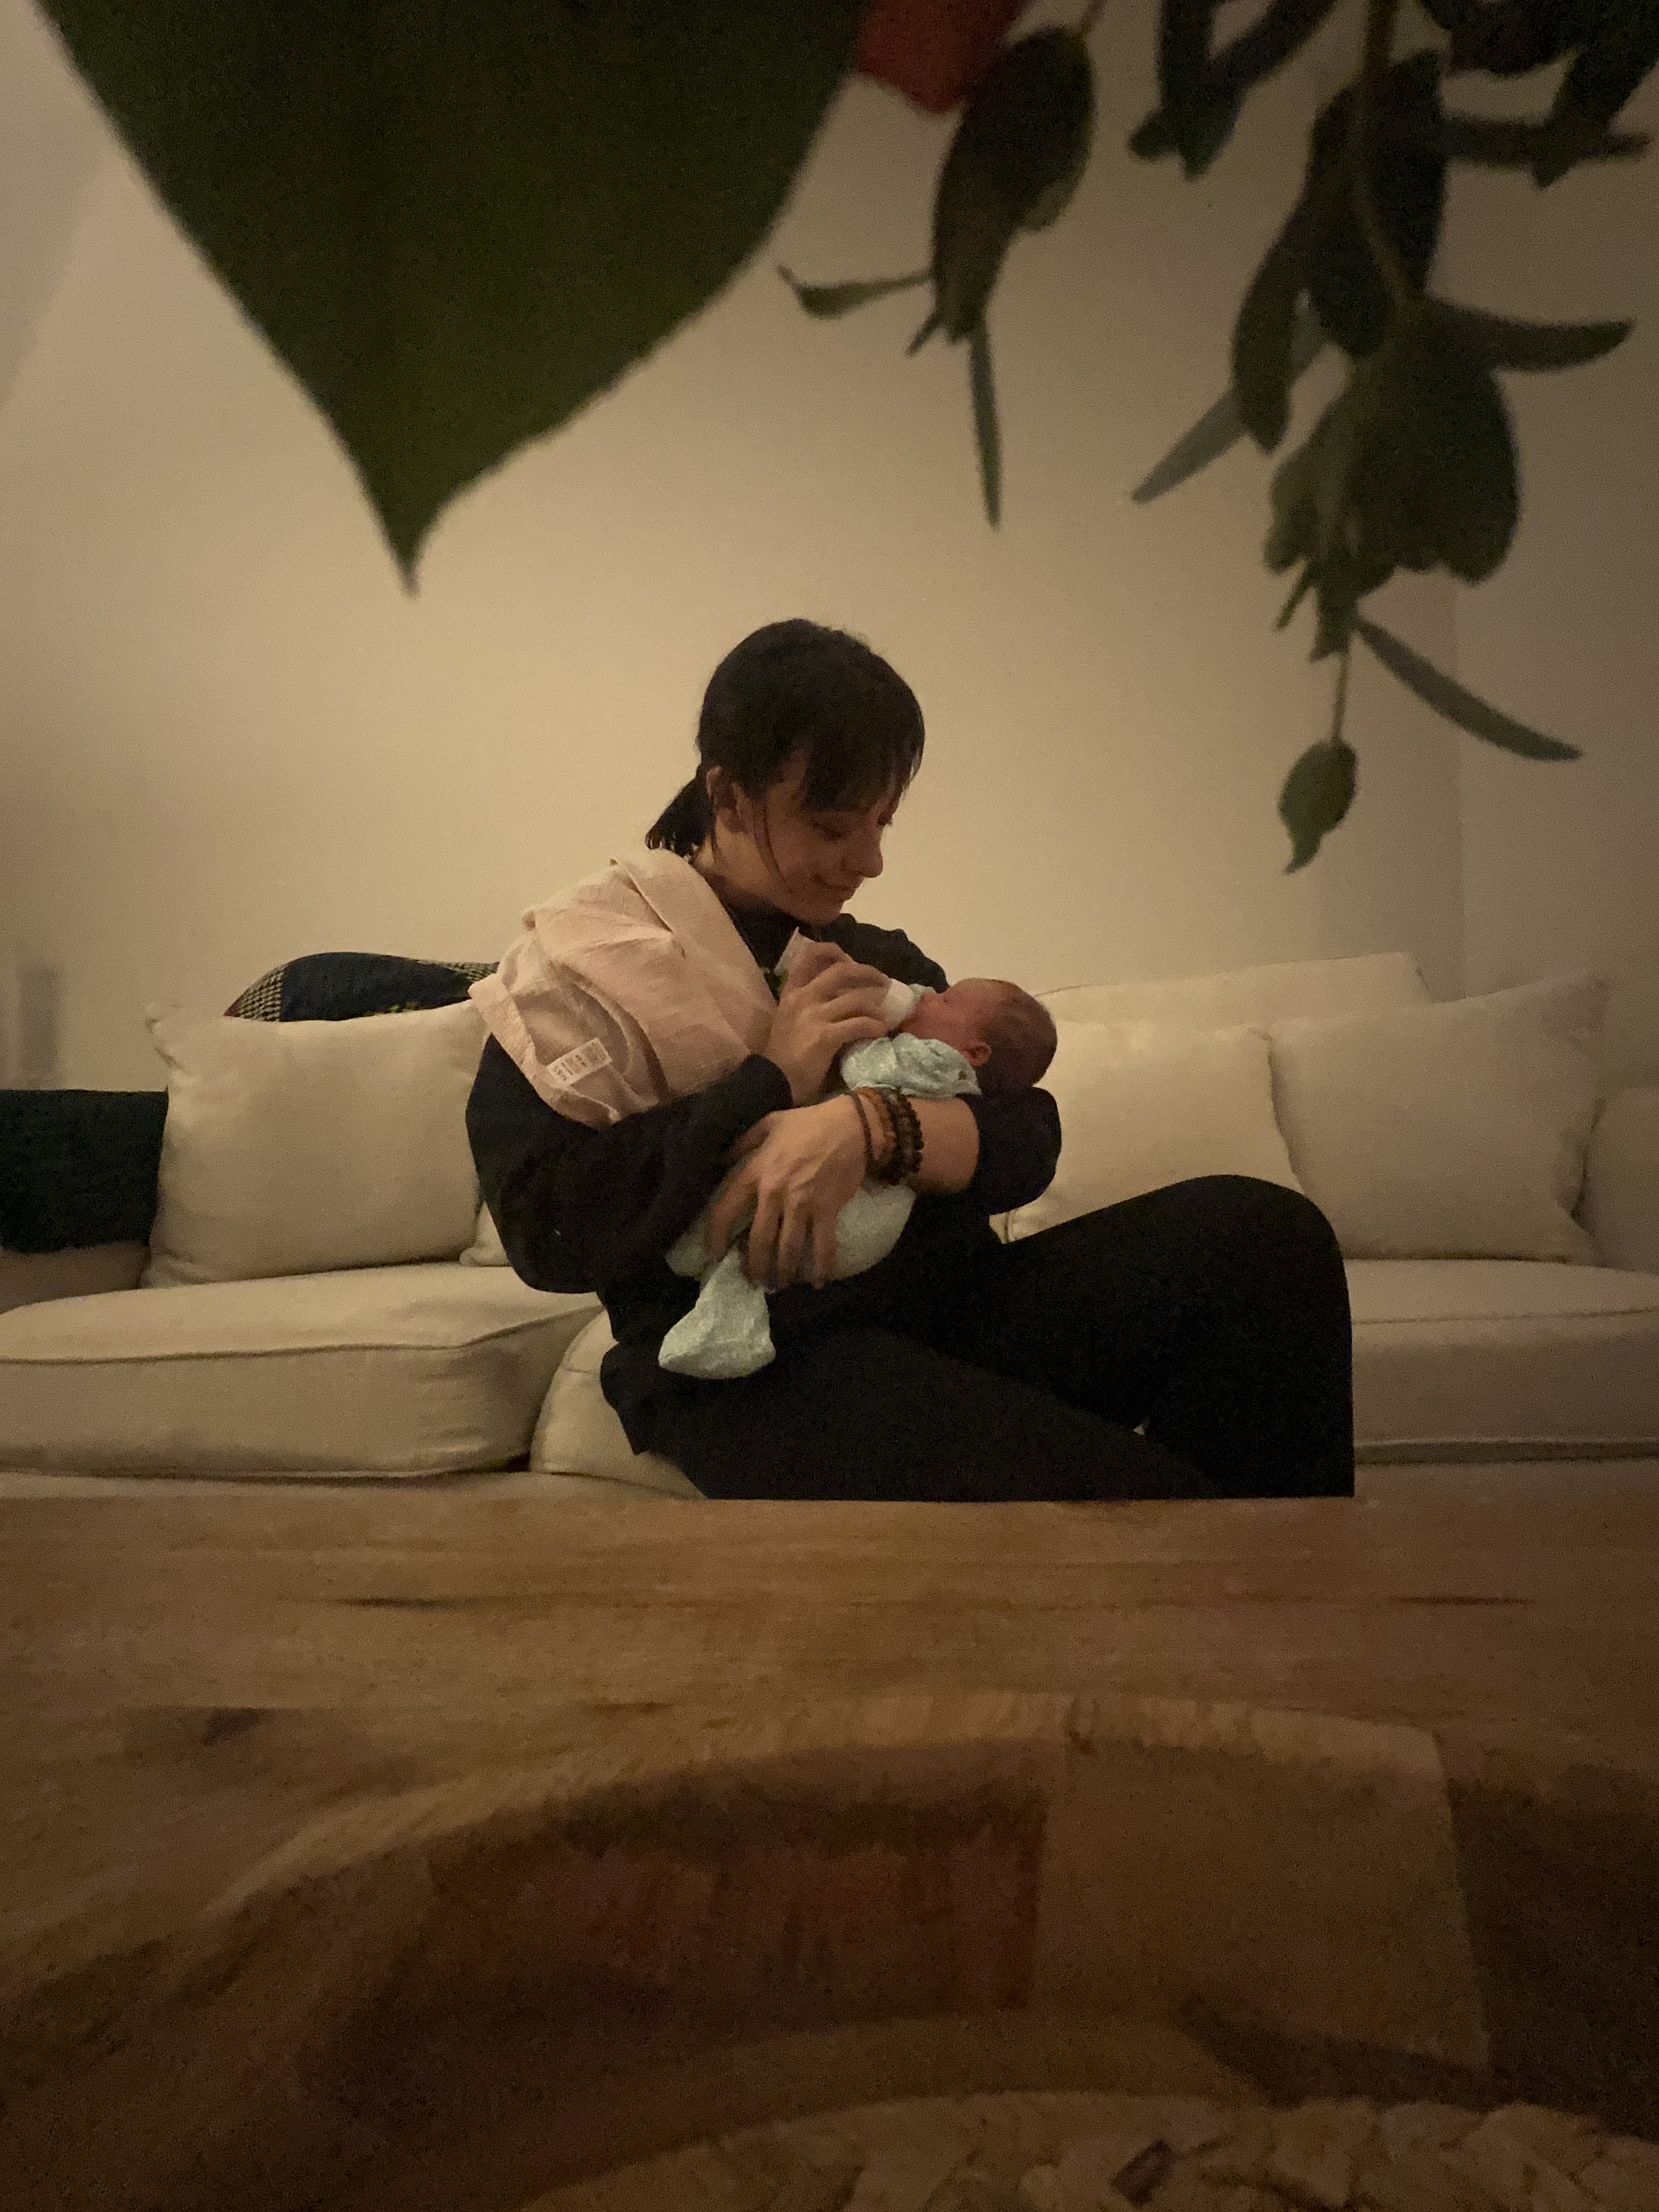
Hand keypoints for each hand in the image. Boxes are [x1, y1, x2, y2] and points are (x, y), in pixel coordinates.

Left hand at [704, 1097, 867, 1290]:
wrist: (852, 1126)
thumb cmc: (809, 1124)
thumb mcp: (769, 1124)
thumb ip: (743, 1142)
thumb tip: (720, 1158)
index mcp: (756, 1172)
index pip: (725, 1210)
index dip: (715, 1237)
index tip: (713, 1255)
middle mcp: (775, 1193)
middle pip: (758, 1240)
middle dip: (755, 1267)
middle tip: (755, 1281)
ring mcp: (802, 1204)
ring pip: (788, 1249)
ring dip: (784, 1273)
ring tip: (780, 1285)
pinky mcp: (828, 1210)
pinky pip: (823, 1246)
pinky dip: (821, 1267)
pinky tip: (818, 1281)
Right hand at [764, 940, 891, 1104]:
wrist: (773, 1082)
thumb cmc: (784, 1054)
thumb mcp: (789, 1018)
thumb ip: (809, 1001)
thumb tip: (844, 992)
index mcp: (791, 991)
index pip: (809, 955)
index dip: (834, 952)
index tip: (849, 960)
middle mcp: (802, 998)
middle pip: (841, 970)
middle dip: (868, 972)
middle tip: (883, 983)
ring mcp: (813, 1016)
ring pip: (856, 998)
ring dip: (877, 1006)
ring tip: (885, 1016)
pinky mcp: (824, 1036)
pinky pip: (859, 1024)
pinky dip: (875, 1026)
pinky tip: (879, 1031)